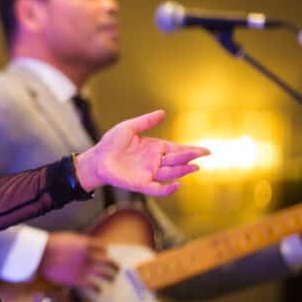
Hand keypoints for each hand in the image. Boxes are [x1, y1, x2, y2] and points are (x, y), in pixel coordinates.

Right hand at [37, 232, 117, 292]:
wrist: (40, 255)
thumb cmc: (49, 245)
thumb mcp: (67, 238)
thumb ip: (78, 242)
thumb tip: (85, 246)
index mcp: (85, 243)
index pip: (103, 246)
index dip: (104, 250)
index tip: (105, 253)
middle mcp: (88, 256)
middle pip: (108, 261)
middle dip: (114, 265)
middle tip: (117, 268)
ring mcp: (84, 269)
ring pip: (104, 274)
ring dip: (110, 277)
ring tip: (112, 279)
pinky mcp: (78, 280)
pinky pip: (93, 286)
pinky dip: (97, 288)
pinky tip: (98, 290)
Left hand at [75, 109, 208, 196]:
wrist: (97, 158)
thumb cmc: (111, 143)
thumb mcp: (129, 128)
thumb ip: (146, 122)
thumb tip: (163, 112)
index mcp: (155, 148)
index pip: (177, 149)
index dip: (190, 150)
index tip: (205, 150)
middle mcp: (155, 161)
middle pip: (177, 160)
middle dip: (190, 157)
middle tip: (204, 154)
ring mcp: (149, 173)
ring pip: (171, 173)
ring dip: (183, 170)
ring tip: (195, 167)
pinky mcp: (141, 184)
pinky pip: (157, 189)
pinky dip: (168, 189)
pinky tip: (177, 185)